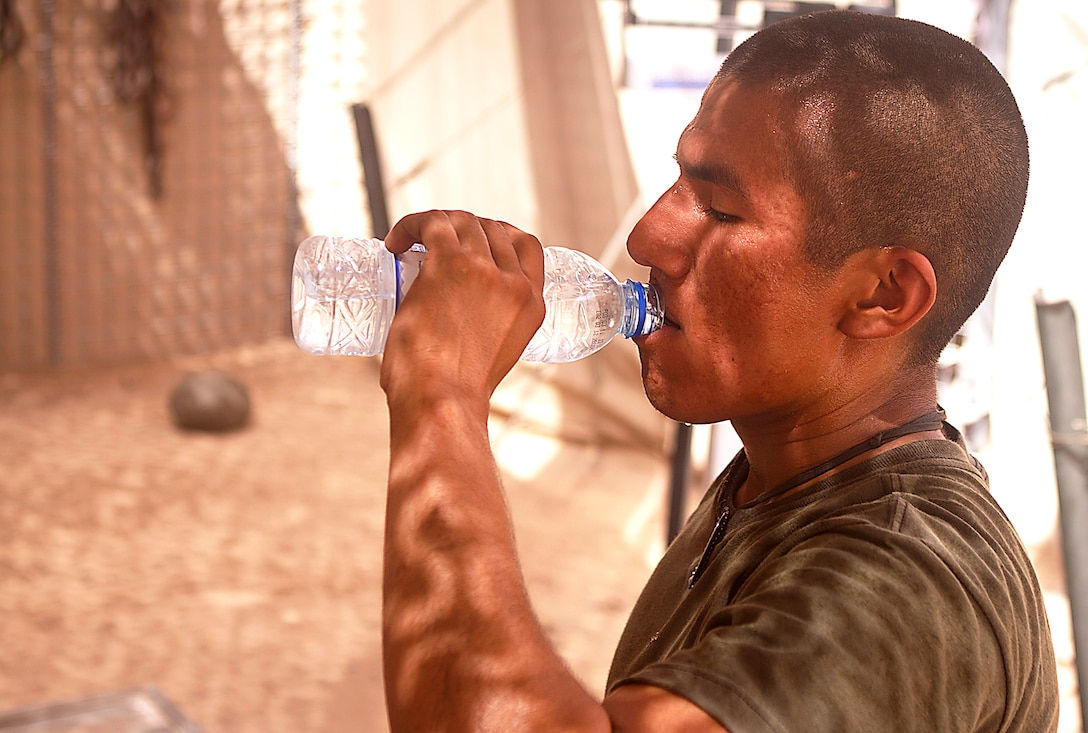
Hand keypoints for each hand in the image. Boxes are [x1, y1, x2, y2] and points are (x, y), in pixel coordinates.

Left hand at [379, 210, 545, 413]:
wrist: (441, 402)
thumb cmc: (455, 393)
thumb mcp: (493, 356)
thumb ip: (486, 331)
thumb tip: (449, 322)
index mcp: (531, 304)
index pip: (526, 245)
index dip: (498, 233)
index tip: (472, 240)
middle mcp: (513, 282)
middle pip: (490, 228)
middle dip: (460, 229)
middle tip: (430, 246)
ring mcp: (483, 271)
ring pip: (461, 221)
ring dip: (434, 224)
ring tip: (409, 243)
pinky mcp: (448, 264)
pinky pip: (431, 223)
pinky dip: (410, 225)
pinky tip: (395, 242)